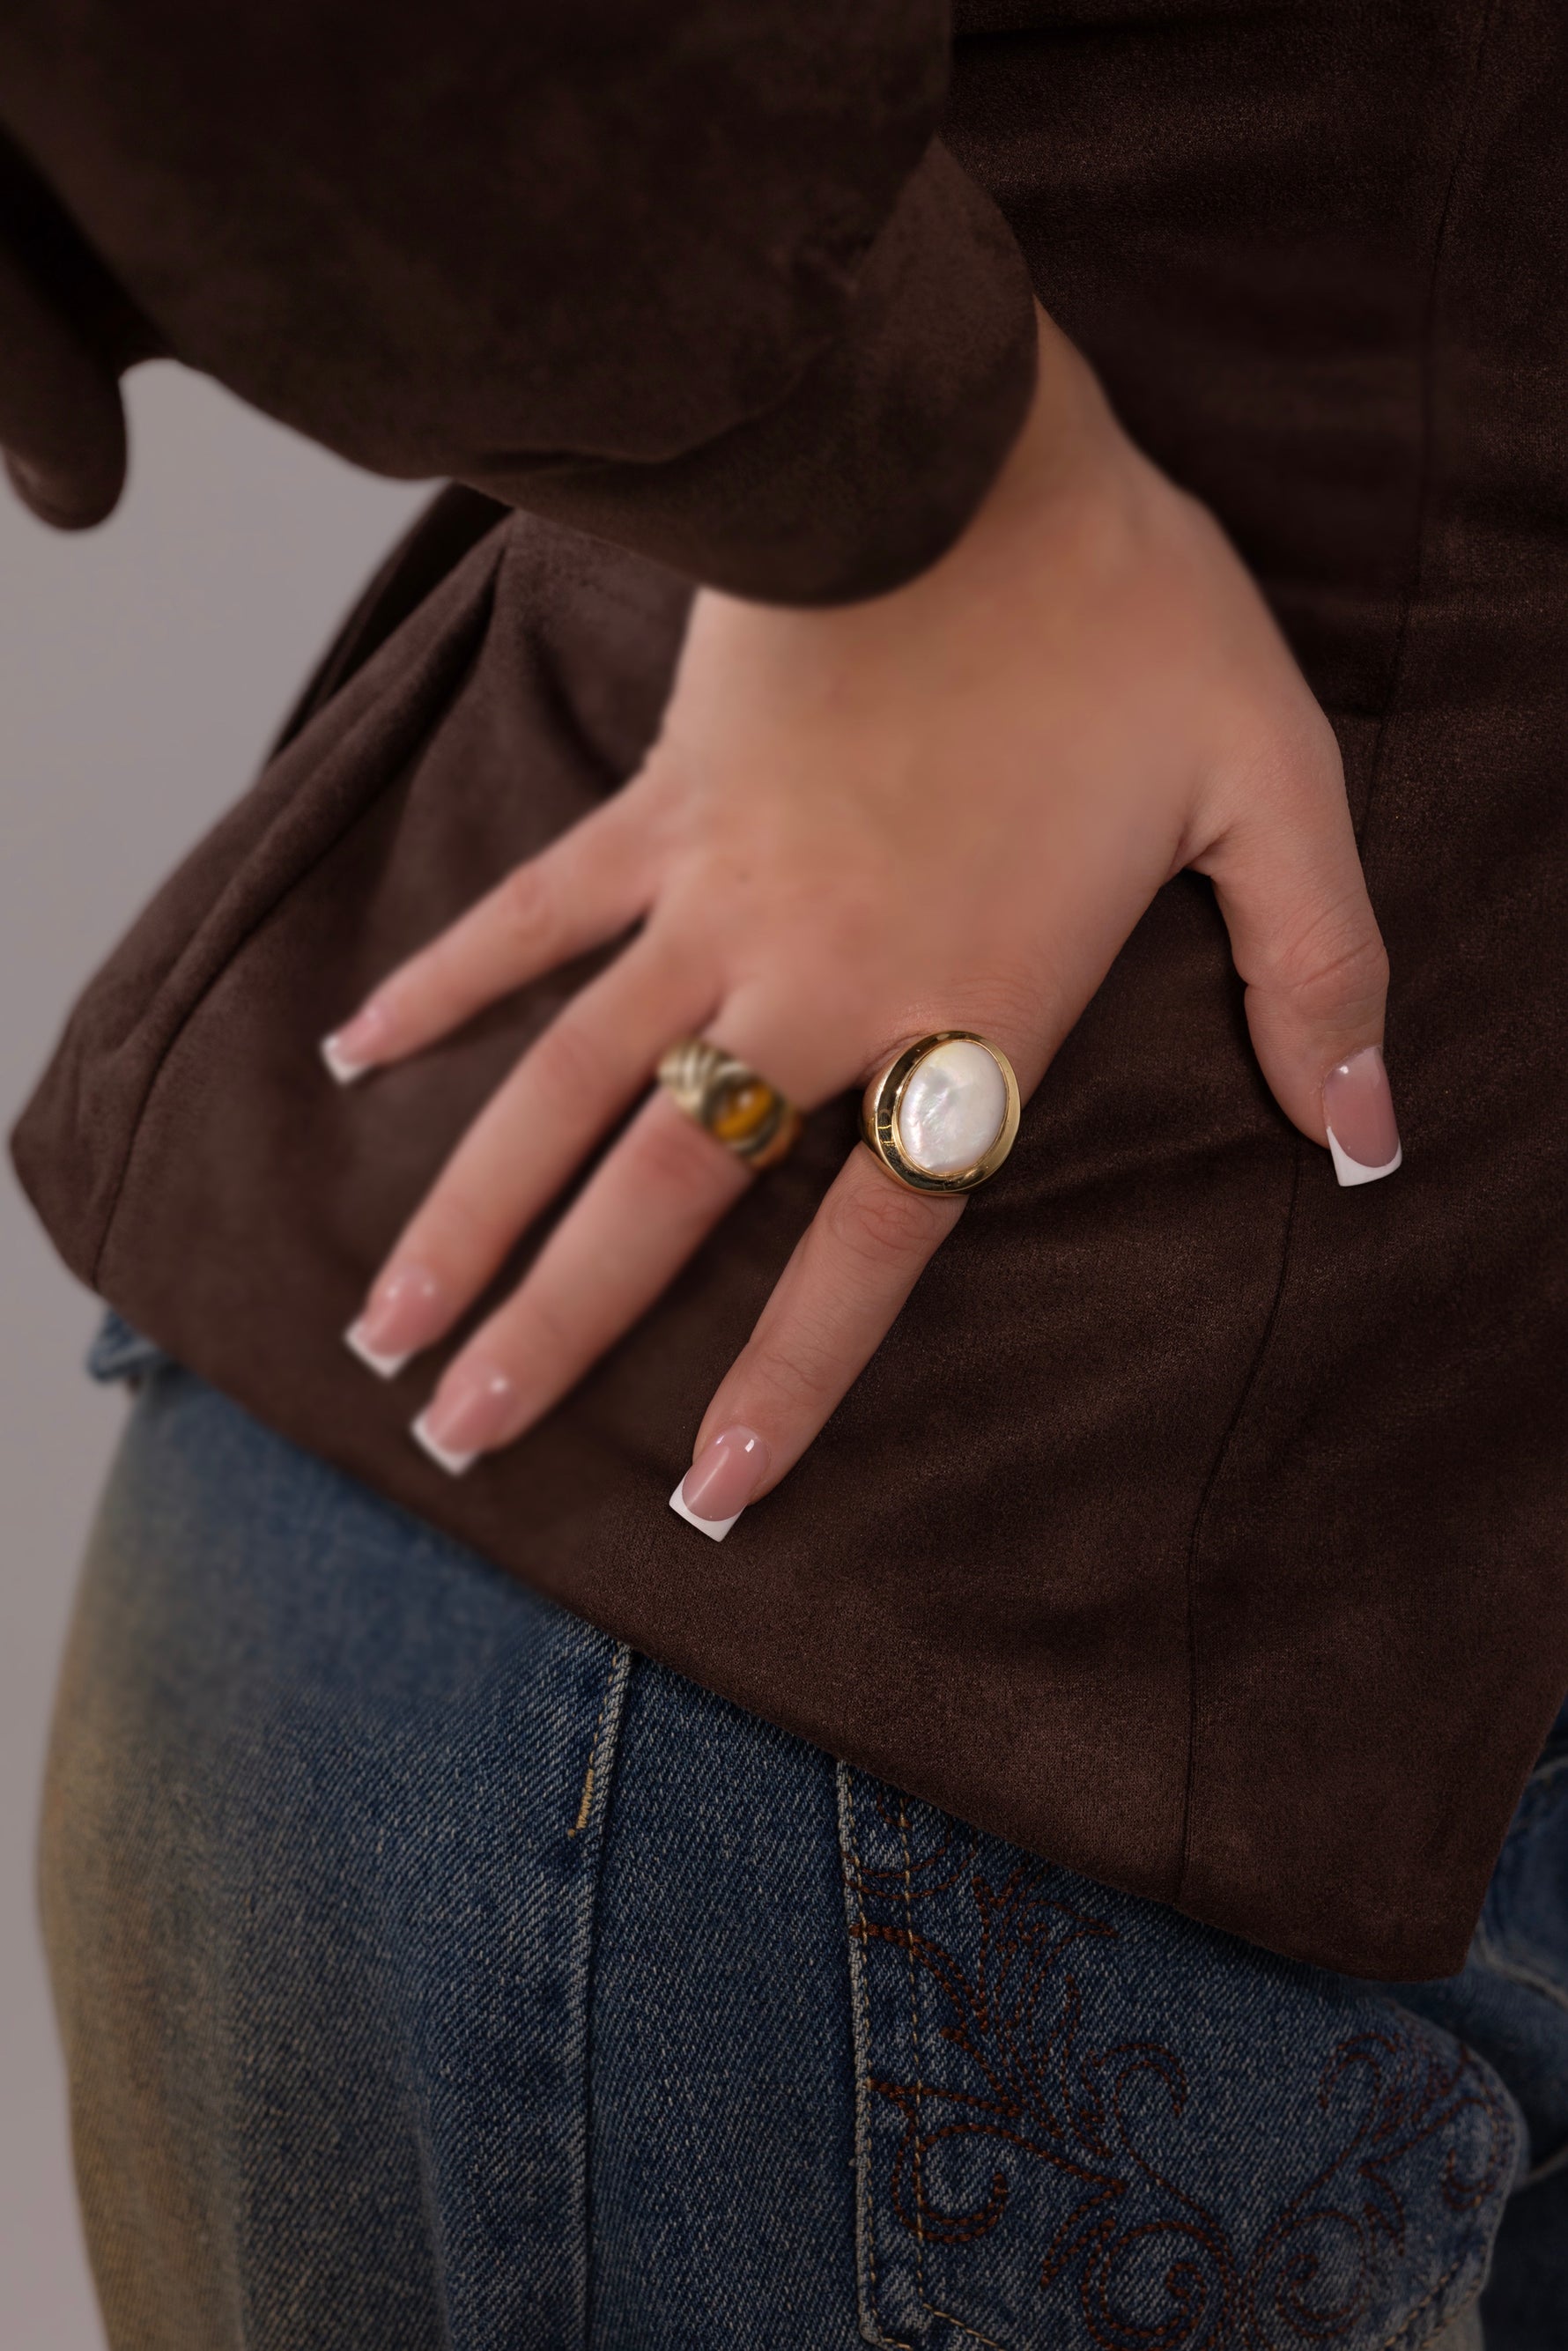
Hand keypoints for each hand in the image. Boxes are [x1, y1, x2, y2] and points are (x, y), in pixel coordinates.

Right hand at [325, 305, 1397, 1528]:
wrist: (963, 446)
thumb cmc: (1128, 614)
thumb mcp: (1275, 785)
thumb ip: (1324, 975)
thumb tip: (1375, 1141)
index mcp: (968, 1004)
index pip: (869, 1238)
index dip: (793, 1373)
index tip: (711, 1488)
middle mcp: (818, 984)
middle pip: (668, 1192)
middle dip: (560, 1329)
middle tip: (461, 1438)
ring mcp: (715, 898)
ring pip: (567, 1087)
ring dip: (469, 1211)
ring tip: (384, 1324)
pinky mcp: (656, 809)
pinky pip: (531, 917)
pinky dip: (443, 983)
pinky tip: (355, 1052)